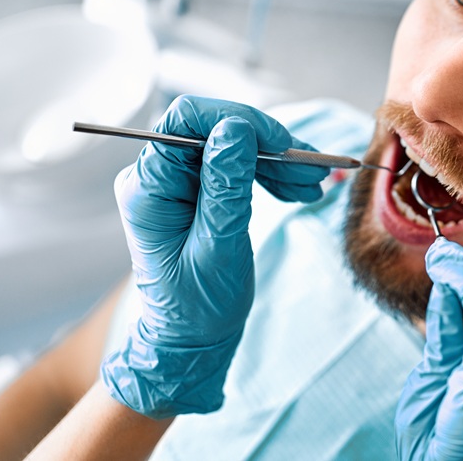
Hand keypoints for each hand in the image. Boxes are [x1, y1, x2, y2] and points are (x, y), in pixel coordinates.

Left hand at [101, 95, 328, 418]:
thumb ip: (226, 185)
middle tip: (312, 171)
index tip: (282, 145)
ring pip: (232, 146)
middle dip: (267, 144)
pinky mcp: (197, 192)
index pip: (186, 120)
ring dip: (275, 161)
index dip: (238, 121)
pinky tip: (298, 190)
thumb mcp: (220, 244)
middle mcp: (157, 177)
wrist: (190, 341)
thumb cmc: (199, 305)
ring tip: (312, 185)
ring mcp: (177, 184)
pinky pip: (236, 166)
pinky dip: (269, 174)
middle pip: (215, 130)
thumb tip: (236, 128)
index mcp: (149, 187)